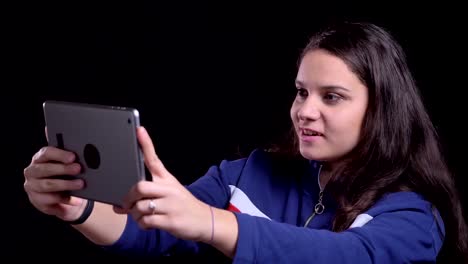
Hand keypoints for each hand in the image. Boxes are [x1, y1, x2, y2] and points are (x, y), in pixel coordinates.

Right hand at [23, 127, 86, 221]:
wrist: (65, 197)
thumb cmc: (67, 176)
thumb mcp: (68, 165)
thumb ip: (70, 156)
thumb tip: (84, 147)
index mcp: (40, 158)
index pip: (46, 153)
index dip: (59, 154)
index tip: (73, 157)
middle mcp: (33, 171)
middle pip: (45, 169)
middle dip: (63, 169)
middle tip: (79, 169)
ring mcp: (32, 186)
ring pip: (47, 185)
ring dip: (65, 184)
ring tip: (81, 184)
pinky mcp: (36, 200)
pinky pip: (50, 200)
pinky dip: (65, 199)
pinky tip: (76, 199)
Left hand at [115, 127, 211, 242]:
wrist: (204, 220)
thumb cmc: (181, 205)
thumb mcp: (168, 193)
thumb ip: (143, 197)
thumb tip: (118, 205)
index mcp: (168, 179)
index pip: (154, 159)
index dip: (145, 144)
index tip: (139, 130)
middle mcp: (169, 189)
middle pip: (140, 187)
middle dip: (128, 198)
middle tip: (127, 204)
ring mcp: (171, 205)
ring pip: (140, 207)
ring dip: (135, 214)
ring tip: (142, 216)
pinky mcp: (171, 221)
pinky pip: (146, 221)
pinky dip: (142, 224)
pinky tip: (149, 223)